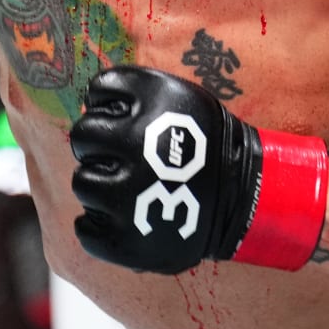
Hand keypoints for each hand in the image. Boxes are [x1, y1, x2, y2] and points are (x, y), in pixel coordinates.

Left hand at [69, 65, 328, 273]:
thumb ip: (136, 93)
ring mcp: (126, 195)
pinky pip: (85, 230)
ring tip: (126, 189)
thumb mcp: (181, 97)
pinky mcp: (126, 239)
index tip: (122, 119)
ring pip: (81, 183)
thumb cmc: (206, 146)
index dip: (106, 105)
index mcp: (151, 102)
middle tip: (119, 158)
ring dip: (98, 184)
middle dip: (97, 145)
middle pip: (82, 137)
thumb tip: (89, 104)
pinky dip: (98, 227)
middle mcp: (134, 143)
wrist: (247, 199)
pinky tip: (123, 219)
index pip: (98, 89)